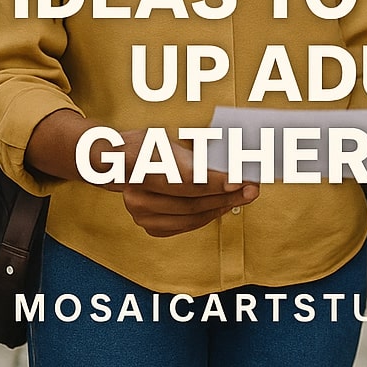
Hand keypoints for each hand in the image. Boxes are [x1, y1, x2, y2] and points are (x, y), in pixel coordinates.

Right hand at [114, 131, 258, 237]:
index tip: (241, 180)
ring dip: (221, 207)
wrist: (114, 162)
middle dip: (227, 195)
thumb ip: (196, 156)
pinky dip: (207, 216)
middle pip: (192, 200)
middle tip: (251, 188)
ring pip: (192, 216)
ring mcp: (141, 213)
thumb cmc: (148, 146)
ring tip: (242, 196)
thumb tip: (234, 163)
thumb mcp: (169, 141)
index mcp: (141, 166)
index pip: (188, 178)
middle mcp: (138, 194)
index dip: (216, 181)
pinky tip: (222, 205)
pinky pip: (185, 225)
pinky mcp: (148, 225)